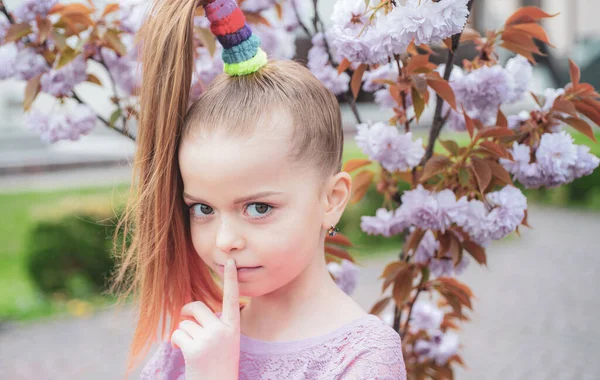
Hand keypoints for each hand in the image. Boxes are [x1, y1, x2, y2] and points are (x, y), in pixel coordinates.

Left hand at [171, 258, 240, 379]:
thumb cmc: (219, 364)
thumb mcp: (225, 341)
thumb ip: (215, 324)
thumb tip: (190, 307)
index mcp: (234, 327)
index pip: (233, 298)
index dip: (231, 279)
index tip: (231, 261)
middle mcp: (223, 330)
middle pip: (198, 307)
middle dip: (187, 311)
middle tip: (185, 319)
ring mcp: (209, 340)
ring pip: (185, 322)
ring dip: (183, 332)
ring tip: (192, 347)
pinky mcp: (194, 349)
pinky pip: (177, 334)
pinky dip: (176, 342)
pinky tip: (184, 352)